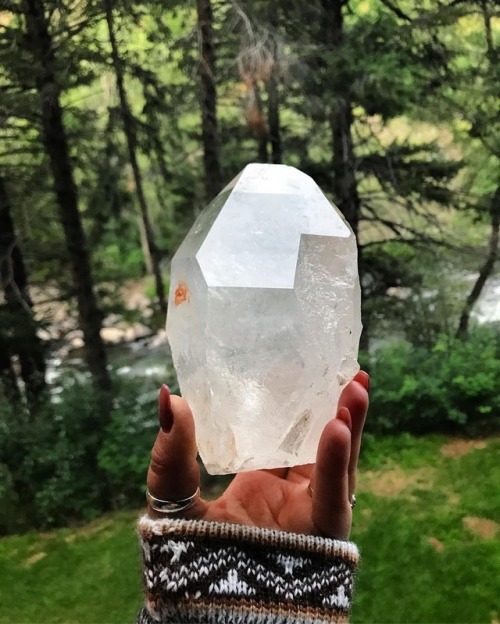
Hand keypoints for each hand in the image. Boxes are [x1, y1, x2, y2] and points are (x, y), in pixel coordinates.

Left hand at [147, 371, 368, 540]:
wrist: (204, 615)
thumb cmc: (187, 559)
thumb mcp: (173, 498)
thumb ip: (171, 452)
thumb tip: (168, 394)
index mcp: (259, 480)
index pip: (284, 433)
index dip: (295, 402)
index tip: (298, 365)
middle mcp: (290, 493)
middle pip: (319, 440)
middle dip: (334, 404)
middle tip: (343, 366)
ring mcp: (308, 512)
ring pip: (338, 460)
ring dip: (350, 422)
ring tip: (355, 381)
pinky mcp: (320, 535)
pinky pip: (334, 494)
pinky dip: (337, 461)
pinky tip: (338, 425)